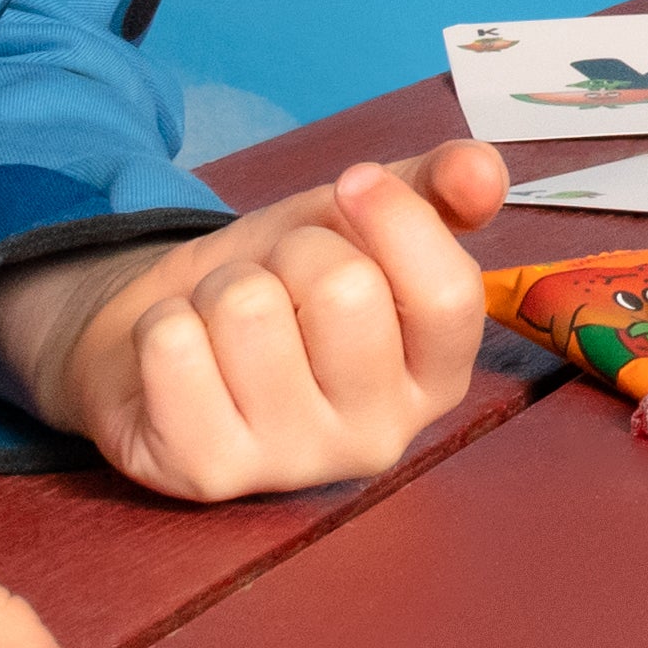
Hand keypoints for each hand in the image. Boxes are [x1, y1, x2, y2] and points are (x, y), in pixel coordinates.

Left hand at [0, 143, 509, 498]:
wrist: (165, 346)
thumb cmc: (280, 286)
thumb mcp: (362, 224)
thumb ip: (436, 187)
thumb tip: (482, 171)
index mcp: (436, 379)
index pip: (451, 297)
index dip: (399, 218)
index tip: (355, 182)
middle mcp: (378, 437)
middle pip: (345, 290)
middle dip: (293, 250)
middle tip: (279, 280)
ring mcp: (292, 465)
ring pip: (248, 308)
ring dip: (222, 285)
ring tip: (226, 319)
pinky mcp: (207, 475)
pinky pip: (175, 347)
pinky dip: (167, 322)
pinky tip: (183, 355)